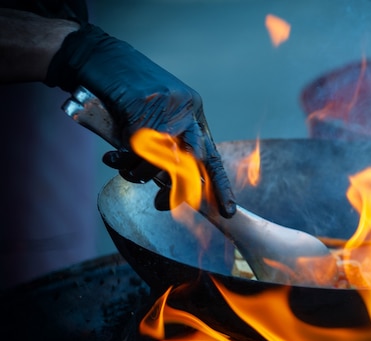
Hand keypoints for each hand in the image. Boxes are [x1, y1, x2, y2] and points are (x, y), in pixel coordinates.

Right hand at [45, 24, 235, 217]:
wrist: (101, 58)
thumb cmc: (128, 91)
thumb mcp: (158, 115)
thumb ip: (168, 144)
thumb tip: (173, 185)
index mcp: (194, 113)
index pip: (212, 156)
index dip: (220, 186)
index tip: (228, 211)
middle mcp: (186, 111)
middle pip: (195, 163)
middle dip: (178, 190)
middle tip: (162, 204)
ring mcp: (166, 110)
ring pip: (161, 162)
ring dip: (139, 174)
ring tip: (125, 168)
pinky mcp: (142, 110)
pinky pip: (137, 153)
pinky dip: (123, 162)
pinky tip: (113, 157)